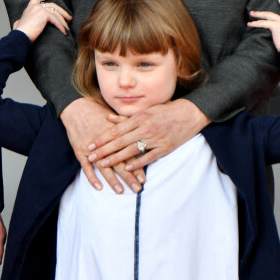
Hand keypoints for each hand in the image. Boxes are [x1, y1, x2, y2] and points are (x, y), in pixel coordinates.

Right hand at [13, 0, 71, 41]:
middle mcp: (35, 6)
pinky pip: (56, 20)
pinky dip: (61, 27)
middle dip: (62, 12)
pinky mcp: (44, 15)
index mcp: (29, 7)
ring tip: (68, 28)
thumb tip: (17, 23)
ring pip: (56, 14)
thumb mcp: (18, 24)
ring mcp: (40, 9)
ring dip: (63, 21)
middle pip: (53, 6)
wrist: (20, 36)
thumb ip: (19, 21)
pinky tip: (64, 32)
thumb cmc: (19, 33)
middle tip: (69, 17)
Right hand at [60, 97, 143, 194]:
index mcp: (116, 135)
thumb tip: (142, 135)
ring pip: (104, 167)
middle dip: (129, 176)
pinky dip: (91, 177)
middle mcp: (105, 143)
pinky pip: (86, 167)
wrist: (77, 107)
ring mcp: (92, 148)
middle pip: (119, 162)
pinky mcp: (80, 151)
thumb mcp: (115, 118)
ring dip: (113, 180)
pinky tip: (99, 187)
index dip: (136, 166)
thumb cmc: (97, 112)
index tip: (144, 178)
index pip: (128, 154)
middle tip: (137, 189)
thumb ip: (128, 129)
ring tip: (121, 191)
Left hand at [86, 98, 210, 173]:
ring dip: (115, 158)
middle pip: (120, 141)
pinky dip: (137, 163)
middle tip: (90, 157)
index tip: (90, 145)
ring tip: (102, 164)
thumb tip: (108, 119)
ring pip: (131, 150)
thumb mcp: (146, 110)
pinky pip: (149, 157)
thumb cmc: (166, 111)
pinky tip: (127, 168)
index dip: (102, 139)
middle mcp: (145, 128)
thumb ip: (126, 118)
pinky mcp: (165, 148)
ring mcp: (155, 138)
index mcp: (139, 117)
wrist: (190, 114)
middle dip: (103, 150)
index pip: (116, 130)